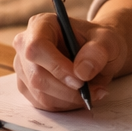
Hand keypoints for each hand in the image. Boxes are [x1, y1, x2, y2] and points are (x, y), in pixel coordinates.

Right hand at [12, 13, 127, 110]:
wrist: (96, 54)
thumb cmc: (99, 42)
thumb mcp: (108, 40)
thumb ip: (98, 51)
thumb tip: (82, 72)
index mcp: (41, 24)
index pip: (37, 47)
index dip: (57, 67)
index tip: (80, 79)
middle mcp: (25, 44)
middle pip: (37, 76)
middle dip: (68, 90)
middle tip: (93, 90)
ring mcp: (23, 67)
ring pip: (40, 94)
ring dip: (69, 100)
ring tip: (92, 92)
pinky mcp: (27, 86)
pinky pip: (42, 104)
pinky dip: (65, 105)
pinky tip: (79, 96)